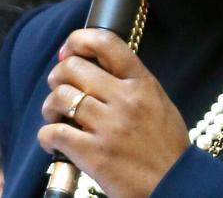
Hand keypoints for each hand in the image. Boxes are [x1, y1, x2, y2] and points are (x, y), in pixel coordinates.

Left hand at [39, 28, 190, 197]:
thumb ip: (130, 82)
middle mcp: (124, 99)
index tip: (69, 48)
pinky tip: (52, 142)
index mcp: (142, 83)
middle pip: (73, 67)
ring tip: (55, 116)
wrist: (176, 186)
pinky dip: (46, 135)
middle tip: (58, 87)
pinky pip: (54, 132)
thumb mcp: (158, 102)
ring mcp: (108, 126)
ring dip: (50, 105)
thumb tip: (93, 66)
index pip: (107, 43)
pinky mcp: (93, 154)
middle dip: (58, 75)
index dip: (79, 39)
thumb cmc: (166, 147)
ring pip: (60, 96)